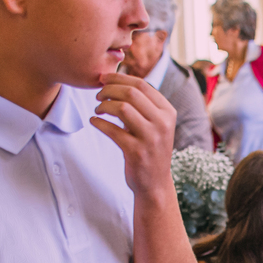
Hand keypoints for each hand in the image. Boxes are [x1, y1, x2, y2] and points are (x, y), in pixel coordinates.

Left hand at [90, 73, 176, 199]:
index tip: (103, 79)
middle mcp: (163, 123)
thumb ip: (143, 104)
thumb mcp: (155, 124)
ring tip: (97, 110)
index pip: (142, 84)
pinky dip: (99, 123)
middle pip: (131, 93)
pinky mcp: (136, 152)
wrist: (155, 184)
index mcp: (168, 112)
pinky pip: (112, 130)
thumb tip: (116, 80)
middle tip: (97, 95)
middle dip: (109, 90)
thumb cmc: (150, 149)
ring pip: (122, 108)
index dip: (119, 78)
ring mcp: (151, 138)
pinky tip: (94, 122)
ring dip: (104, 106)